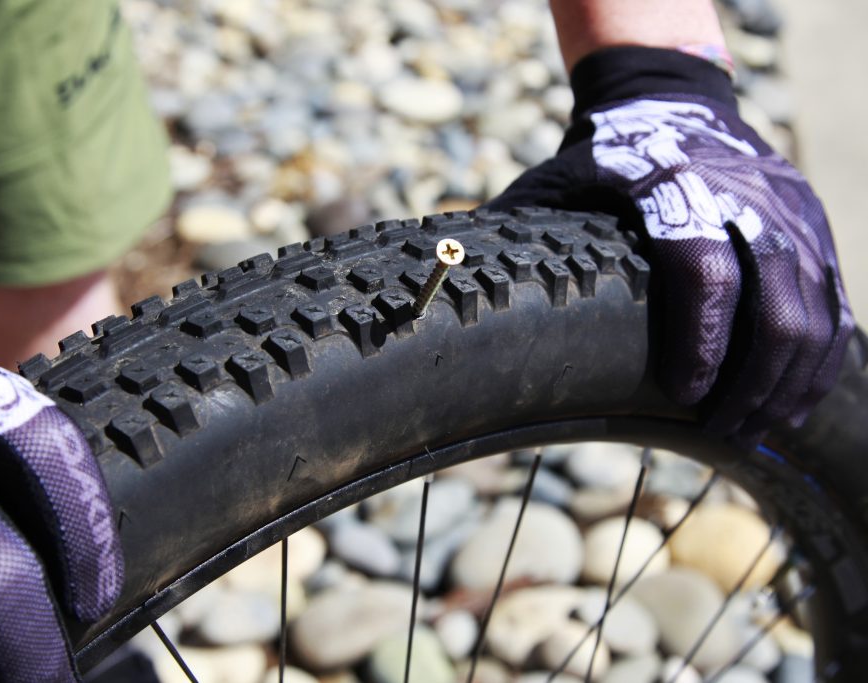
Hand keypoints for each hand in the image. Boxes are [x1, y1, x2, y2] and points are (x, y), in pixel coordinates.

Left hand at [486, 47, 853, 441]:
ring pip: (815, 307)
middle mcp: (743, 194)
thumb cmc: (596, 160)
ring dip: (791, 381)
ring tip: (757, 431)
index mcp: (672, 185)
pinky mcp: (812, 224)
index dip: (701, 341)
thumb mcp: (549, 186)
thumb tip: (453, 300)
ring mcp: (788, 208)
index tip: (687, 399)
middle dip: (754, 381)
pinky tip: (794, 401)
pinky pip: (834, 299)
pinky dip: (821, 357)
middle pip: (776, 301)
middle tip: (725, 432)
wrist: (666, 101)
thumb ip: (518, 240)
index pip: (703, 271)